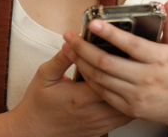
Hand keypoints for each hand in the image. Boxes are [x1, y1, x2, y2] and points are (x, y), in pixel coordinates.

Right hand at [0, 46, 132, 136]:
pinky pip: (123, 120)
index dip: (117, 64)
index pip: (109, 77)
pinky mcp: (100, 131)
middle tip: (134, 63)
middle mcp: (93, 112)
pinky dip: (128, 107)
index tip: (120, 52)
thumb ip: (62, 59)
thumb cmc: (38, 104)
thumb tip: (74, 40)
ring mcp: (99, 124)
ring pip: (127, 109)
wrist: (33, 130)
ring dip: (132, 94)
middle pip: (124, 94)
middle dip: (130, 78)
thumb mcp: (45, 75)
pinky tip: (128, 96)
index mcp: (81, 97)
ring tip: (134, 78)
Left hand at [62, 1, 167, 134]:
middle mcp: (146, 78)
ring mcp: (136, 95)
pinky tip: (81, 69)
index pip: (130, 44)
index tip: (93, 23)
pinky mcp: (129, 108)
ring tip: (69, 50)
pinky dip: (89, 80)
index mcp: (159, 59)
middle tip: (70, 36)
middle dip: (83, 48)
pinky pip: (103, 93)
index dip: (110, 33)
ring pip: (101, 78)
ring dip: (81, 63)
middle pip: (107, 62)